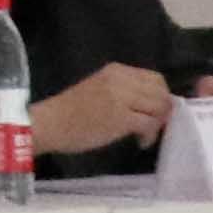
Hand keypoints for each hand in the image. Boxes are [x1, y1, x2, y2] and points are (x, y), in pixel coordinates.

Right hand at [28, 62, 174, 154]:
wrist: (50, 123)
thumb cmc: (69, 110)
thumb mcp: (99, 88)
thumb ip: (123, 90)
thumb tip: (149, 103)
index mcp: (116, 70)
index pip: (154, 78)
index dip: (160, 95)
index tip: (153, 110)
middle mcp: (121, 80)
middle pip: (161, 91)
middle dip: (163, 109)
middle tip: (153, 124)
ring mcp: (122, 98)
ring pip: (159, 107)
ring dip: (158, 123)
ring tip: (144, 135)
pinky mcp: (121, 119)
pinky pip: (149, 124)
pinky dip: (150, 134)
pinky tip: (140, 141)